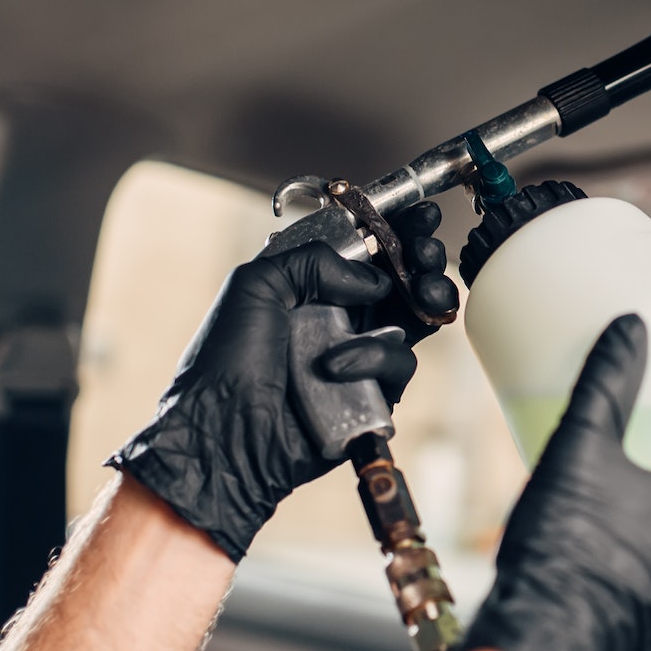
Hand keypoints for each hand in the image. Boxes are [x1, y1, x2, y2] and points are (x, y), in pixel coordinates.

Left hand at [108, 209, 459, 560]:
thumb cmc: (226, 362)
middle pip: (400, 280)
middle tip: (426, 251)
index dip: (394, 230)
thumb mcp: (256, 285)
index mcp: (308, 288)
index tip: (418, 215)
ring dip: (424, 296)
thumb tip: (372, 279)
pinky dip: (373, 359)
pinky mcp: (371, 397)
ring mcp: (357, 359)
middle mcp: (336, 319)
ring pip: (414, 320)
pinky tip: (335, 366)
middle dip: (422, 259)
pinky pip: (398, 365)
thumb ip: (313, 260)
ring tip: (422, 291)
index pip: (363, 249)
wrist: (223, 436)